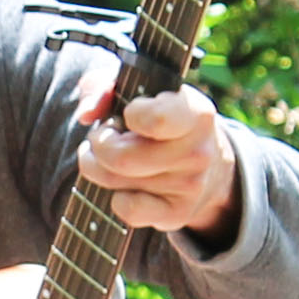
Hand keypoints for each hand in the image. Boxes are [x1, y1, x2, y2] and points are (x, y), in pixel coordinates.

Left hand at [75, 76, 241, 239]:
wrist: (211, 165)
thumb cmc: (163, 118)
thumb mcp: (142, 88)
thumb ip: (105, 86)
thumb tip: (86, 113)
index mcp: (196, 113)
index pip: (155, 120)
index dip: (130, 115)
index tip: (129, 114)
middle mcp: (198, 151)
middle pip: (121, 157)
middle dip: (97, 144)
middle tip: (102, 137)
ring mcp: (189, 187)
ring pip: (115, 181)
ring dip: (96, 166)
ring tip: (105, 155)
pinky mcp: (178, 213)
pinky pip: (128, 210)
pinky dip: (115, 197)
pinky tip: (123, 186)